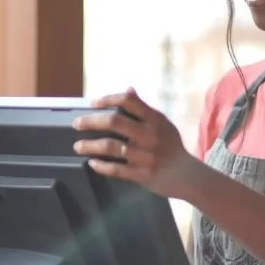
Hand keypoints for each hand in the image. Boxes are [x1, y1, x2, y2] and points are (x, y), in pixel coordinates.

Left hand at [72, 88, 203, 199]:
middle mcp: (150, 135)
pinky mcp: (142, 174)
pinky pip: (116, 169)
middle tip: (76, 124)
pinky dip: (101, 166)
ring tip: (78, 146)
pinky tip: (92, 163)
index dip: (108, 99)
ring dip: (90, 146)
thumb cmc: (171, 147)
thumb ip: (144, 108)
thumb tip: (128, 89)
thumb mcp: (162, 123)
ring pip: (110, 147)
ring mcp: (145, 156)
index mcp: (155, 119)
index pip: (128, 101)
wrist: (188, 175)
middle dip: (91, 121)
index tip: (93, 104)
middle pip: (114, 121)